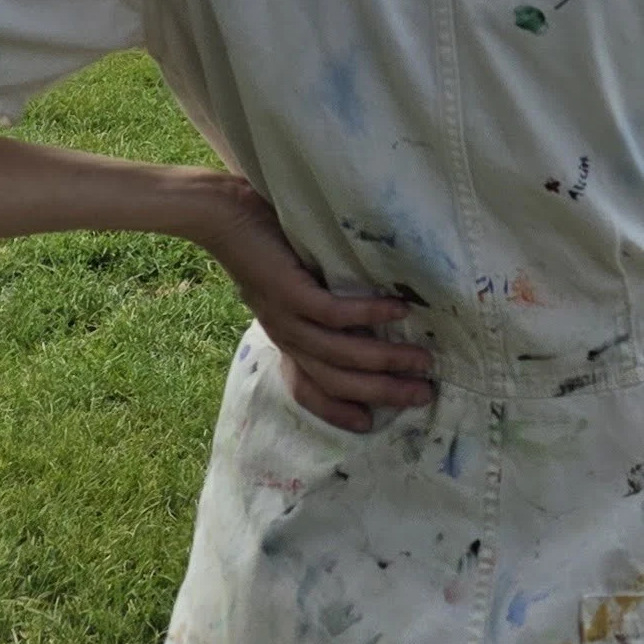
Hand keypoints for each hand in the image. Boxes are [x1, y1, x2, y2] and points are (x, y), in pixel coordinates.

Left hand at [188, 174, 435, 433]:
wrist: (220, 219)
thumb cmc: (260, 243)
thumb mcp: (286, 284)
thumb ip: (314, 301)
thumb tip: (360, 312)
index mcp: (286, 338)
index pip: (310, 387)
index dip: (338, 410)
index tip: (370, 425)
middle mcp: (286, 337)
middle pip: (338, 379)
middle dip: (382, 391)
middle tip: (423, 395)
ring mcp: (287, 318)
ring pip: (341, 353)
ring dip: (385, 360)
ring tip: (422, 359)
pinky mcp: (290, 293)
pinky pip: (335, 313)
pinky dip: (370, 313)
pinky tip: (400, 310)